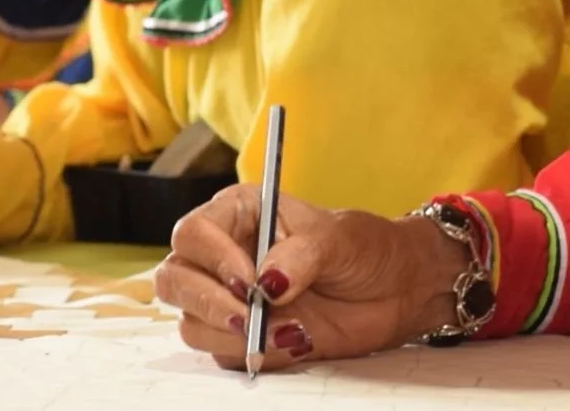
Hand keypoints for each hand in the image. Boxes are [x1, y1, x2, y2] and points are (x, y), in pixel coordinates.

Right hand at [153, 186, 467, 371]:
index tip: (248, 281)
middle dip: (209, 302)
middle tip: (250, 315)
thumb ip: (299, 255)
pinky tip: (292, 339)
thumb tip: (266, 283)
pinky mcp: (242, 335)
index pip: (192, 234)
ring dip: (233, 333)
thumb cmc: (364, 249)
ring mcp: (228, 299)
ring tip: (287, 327)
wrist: (394, 290)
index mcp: (236, 215)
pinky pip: (220, 353)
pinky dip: (251, 353)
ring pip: (191, 322)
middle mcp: (223, 256)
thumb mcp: (337, 239)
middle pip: (175, 280)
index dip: (212, 259)